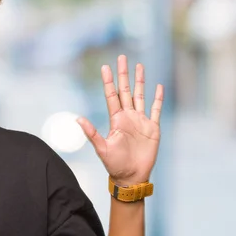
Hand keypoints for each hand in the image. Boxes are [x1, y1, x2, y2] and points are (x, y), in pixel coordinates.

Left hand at [77, 55, 163, 185]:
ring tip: (139, 66)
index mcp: (116, 119)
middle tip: (121, 58)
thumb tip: (77, 119)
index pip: (111, 95)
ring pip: (140, 96)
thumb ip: (91, 133)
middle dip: (123, 74)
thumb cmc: (114, 165)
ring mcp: (141, 121)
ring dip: (140, 81)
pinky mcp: (153, 128)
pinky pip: (156, 110)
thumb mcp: (101, 148)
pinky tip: (158, 87)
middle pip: (125, 90)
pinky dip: (158, 98)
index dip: (109, 81)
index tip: (105, 67)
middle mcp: (128, 117)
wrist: (131, 177)